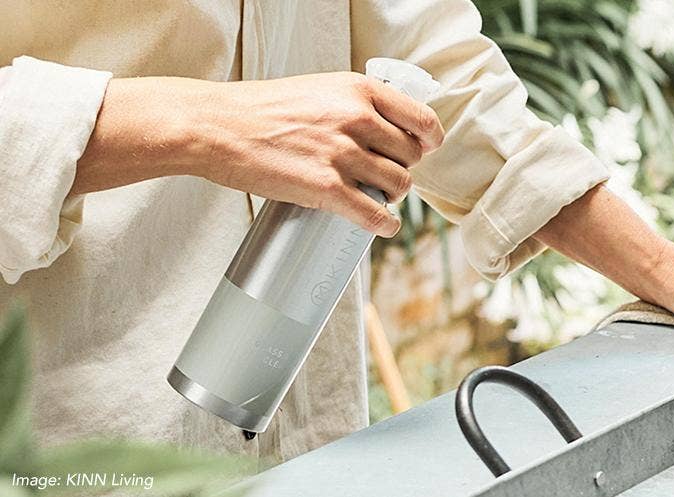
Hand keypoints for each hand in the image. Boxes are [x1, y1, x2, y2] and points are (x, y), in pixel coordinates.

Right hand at [76, 72, 444, 236]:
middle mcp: (357, 119)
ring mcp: (343, 154)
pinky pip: (375, 214)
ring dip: (391, 195)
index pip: (422, 120)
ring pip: (398, 185)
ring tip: (375, 196)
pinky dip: (385, 224)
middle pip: (411, 156)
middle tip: (384, 174)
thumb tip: (387, 130)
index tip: (424, 149)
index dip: (428, 140)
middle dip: (401, 168)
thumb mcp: (320, 89)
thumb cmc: (262, 109)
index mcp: (359, 90)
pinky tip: (382, 225)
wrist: (217, 126)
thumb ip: (355, 105)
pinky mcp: (326, 189)